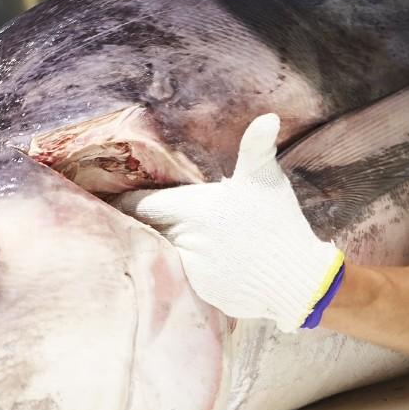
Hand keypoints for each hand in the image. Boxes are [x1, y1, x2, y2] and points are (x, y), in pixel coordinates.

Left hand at [115, 114, 344, 330]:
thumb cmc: (279, 222)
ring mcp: (190, 269)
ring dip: (155, 243)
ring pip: (159, 251)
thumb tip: (268, 118)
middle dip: (135, 221)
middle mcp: (185, 240)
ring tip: (147, 235)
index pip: (140, 204)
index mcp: (193, 209)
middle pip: (146, 228)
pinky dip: (176, 266)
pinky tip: (184, 258)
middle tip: (122, 214)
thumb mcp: (267, 179)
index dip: (124, 200)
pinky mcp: (199, 291)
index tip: (110, 197)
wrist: (298, 279)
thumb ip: (257, 147)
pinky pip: (177, 275)